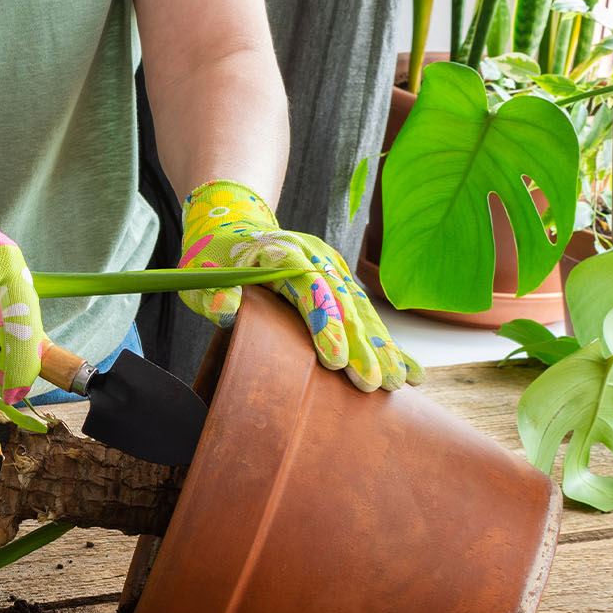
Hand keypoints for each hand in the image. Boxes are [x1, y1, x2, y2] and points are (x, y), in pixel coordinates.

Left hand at [179, 180, 421, 391]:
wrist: (234, 228)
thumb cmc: (212, 261)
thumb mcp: (200, 276)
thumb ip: (212, 293)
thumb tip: (225, 305)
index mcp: (280, 252)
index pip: (307, 288)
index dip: (322, 324)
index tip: (335, 361)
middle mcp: (314, 257)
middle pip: (341, 304)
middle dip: (360, 347)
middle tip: (374, 384)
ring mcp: (332, 268)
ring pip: (361, 311)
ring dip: (380, 348)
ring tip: (398, 384)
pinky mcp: (341, 282)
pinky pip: (366, 316)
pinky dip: (387, 344)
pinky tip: (412, 371)